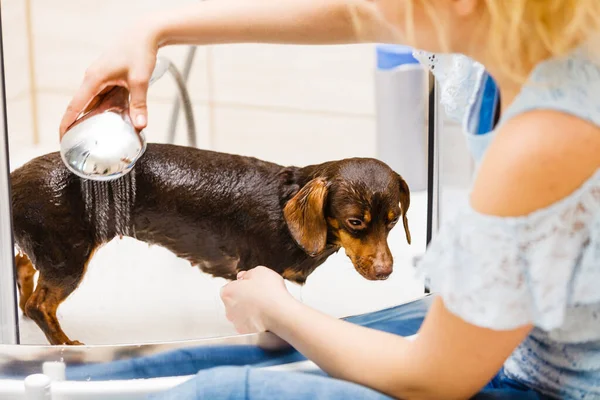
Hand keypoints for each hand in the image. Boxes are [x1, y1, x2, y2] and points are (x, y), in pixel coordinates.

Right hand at [59, 19, 159, 137]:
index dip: (67, 123)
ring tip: (94, 138)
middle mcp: (93, 79)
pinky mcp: (110, 79)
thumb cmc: (139, 52)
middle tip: (78, 144)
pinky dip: (108, 110)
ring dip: (96, 118)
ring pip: (96, 103)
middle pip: (83, 106)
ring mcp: (101, 79)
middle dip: (80, 125)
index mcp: (94, 79)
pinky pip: (105, 98)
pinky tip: (114, 122)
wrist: (145, 34)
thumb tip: (140, 126)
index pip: (75, 106)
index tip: (62, 137)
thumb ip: (139, 104)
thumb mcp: (140, 80)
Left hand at [220, 266, 293, 333]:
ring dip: (249, 309)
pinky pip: (249, 324)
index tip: (252, 284)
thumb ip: (248, 273)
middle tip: (259, 294)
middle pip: (234, 301)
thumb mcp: (260, 271)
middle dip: (244, 297)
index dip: (242, 285)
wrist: (280, 314)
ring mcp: (236, 322)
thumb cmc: (270, 292)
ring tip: (264, 305)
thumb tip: (244, 276)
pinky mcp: (246, 332)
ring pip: (241, 313)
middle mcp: (228, 309)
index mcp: (228, 292)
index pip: (230, 287)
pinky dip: (255, 320)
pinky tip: (265, 315)